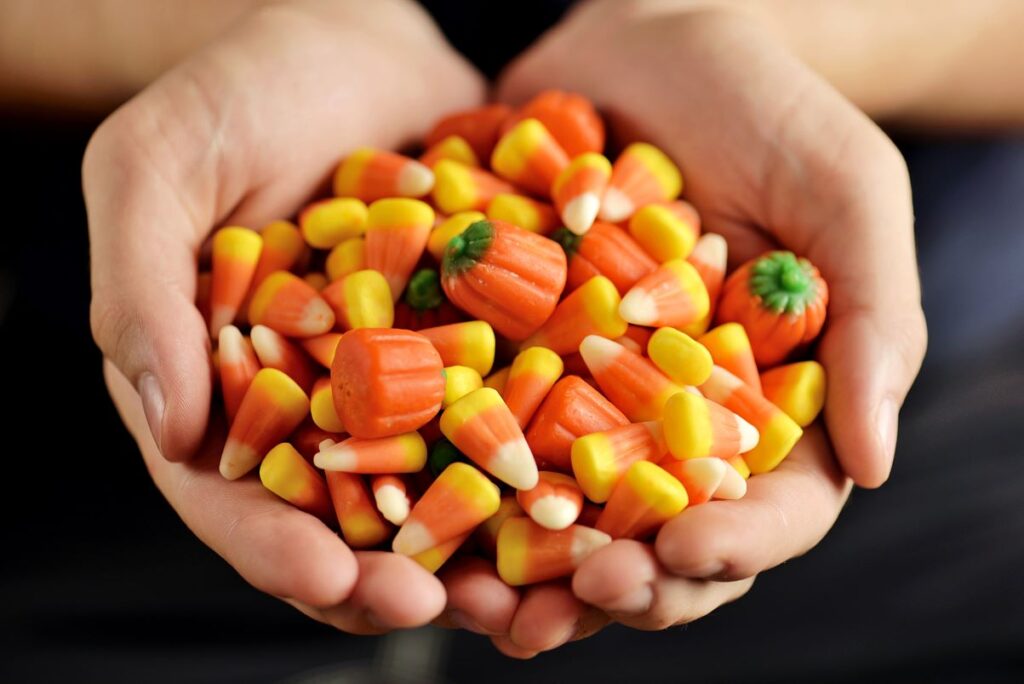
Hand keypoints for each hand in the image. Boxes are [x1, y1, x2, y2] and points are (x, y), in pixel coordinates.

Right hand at [87, 0, 484, 629]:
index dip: (272, 549)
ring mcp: (403, 379)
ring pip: (435, 489)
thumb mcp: (162, 166)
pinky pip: (511, 416)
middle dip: (384, 574)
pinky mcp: (478, 345)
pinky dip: (541, 462)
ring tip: (524, 596)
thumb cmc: (247, 89)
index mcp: (220, 383)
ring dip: (476, 552)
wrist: (363, 33)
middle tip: (436, 608)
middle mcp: (315, 400)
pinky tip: (582, 496)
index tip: (328, 584)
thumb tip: (164, 425)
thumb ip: (142, 290)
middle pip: (339, 515)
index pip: (229, 493)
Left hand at [433, 0, 921, 652]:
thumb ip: (874, 323)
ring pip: (557, 512)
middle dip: (622, 581)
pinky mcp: (506, 357)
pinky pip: (474, 428)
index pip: (767, 510)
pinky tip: (409, 504)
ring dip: (521, 570)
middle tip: (579, 594)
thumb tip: (875, 461)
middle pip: (655, 537)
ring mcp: (582, 397)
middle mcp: (670, 423)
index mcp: (767, 409)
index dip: (730, 546)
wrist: (650, 44)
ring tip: (481, 602)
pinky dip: (446, 476)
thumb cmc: (768, 112)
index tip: (683, 552)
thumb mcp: (845, 196)